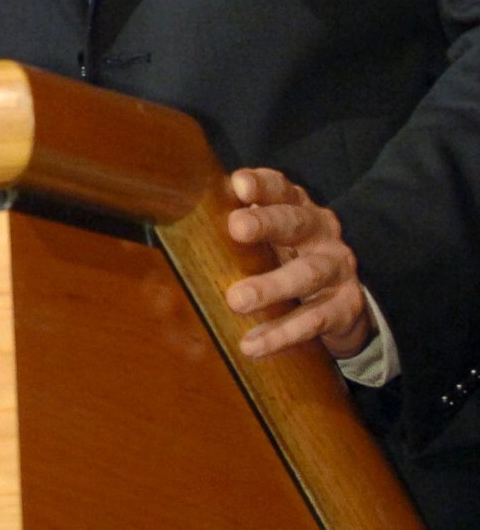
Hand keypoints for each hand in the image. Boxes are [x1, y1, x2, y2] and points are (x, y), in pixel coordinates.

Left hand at [225, 167, 370, 361]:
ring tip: (237, 300)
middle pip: (296, 222)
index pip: (281, 189)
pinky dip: (282, 333)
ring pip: (306, 274)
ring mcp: (338, 269)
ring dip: (271, 286)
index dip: (263, 185)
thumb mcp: (272, 239)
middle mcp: (322, 233)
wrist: (344, 304)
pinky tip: (253, 344)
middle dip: (266, 223)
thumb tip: (184, 228)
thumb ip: (241, 228)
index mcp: (299, 209)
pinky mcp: (345, 307)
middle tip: (236, 227)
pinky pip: (313, 320)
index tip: (239, 184)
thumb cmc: (290, 261)